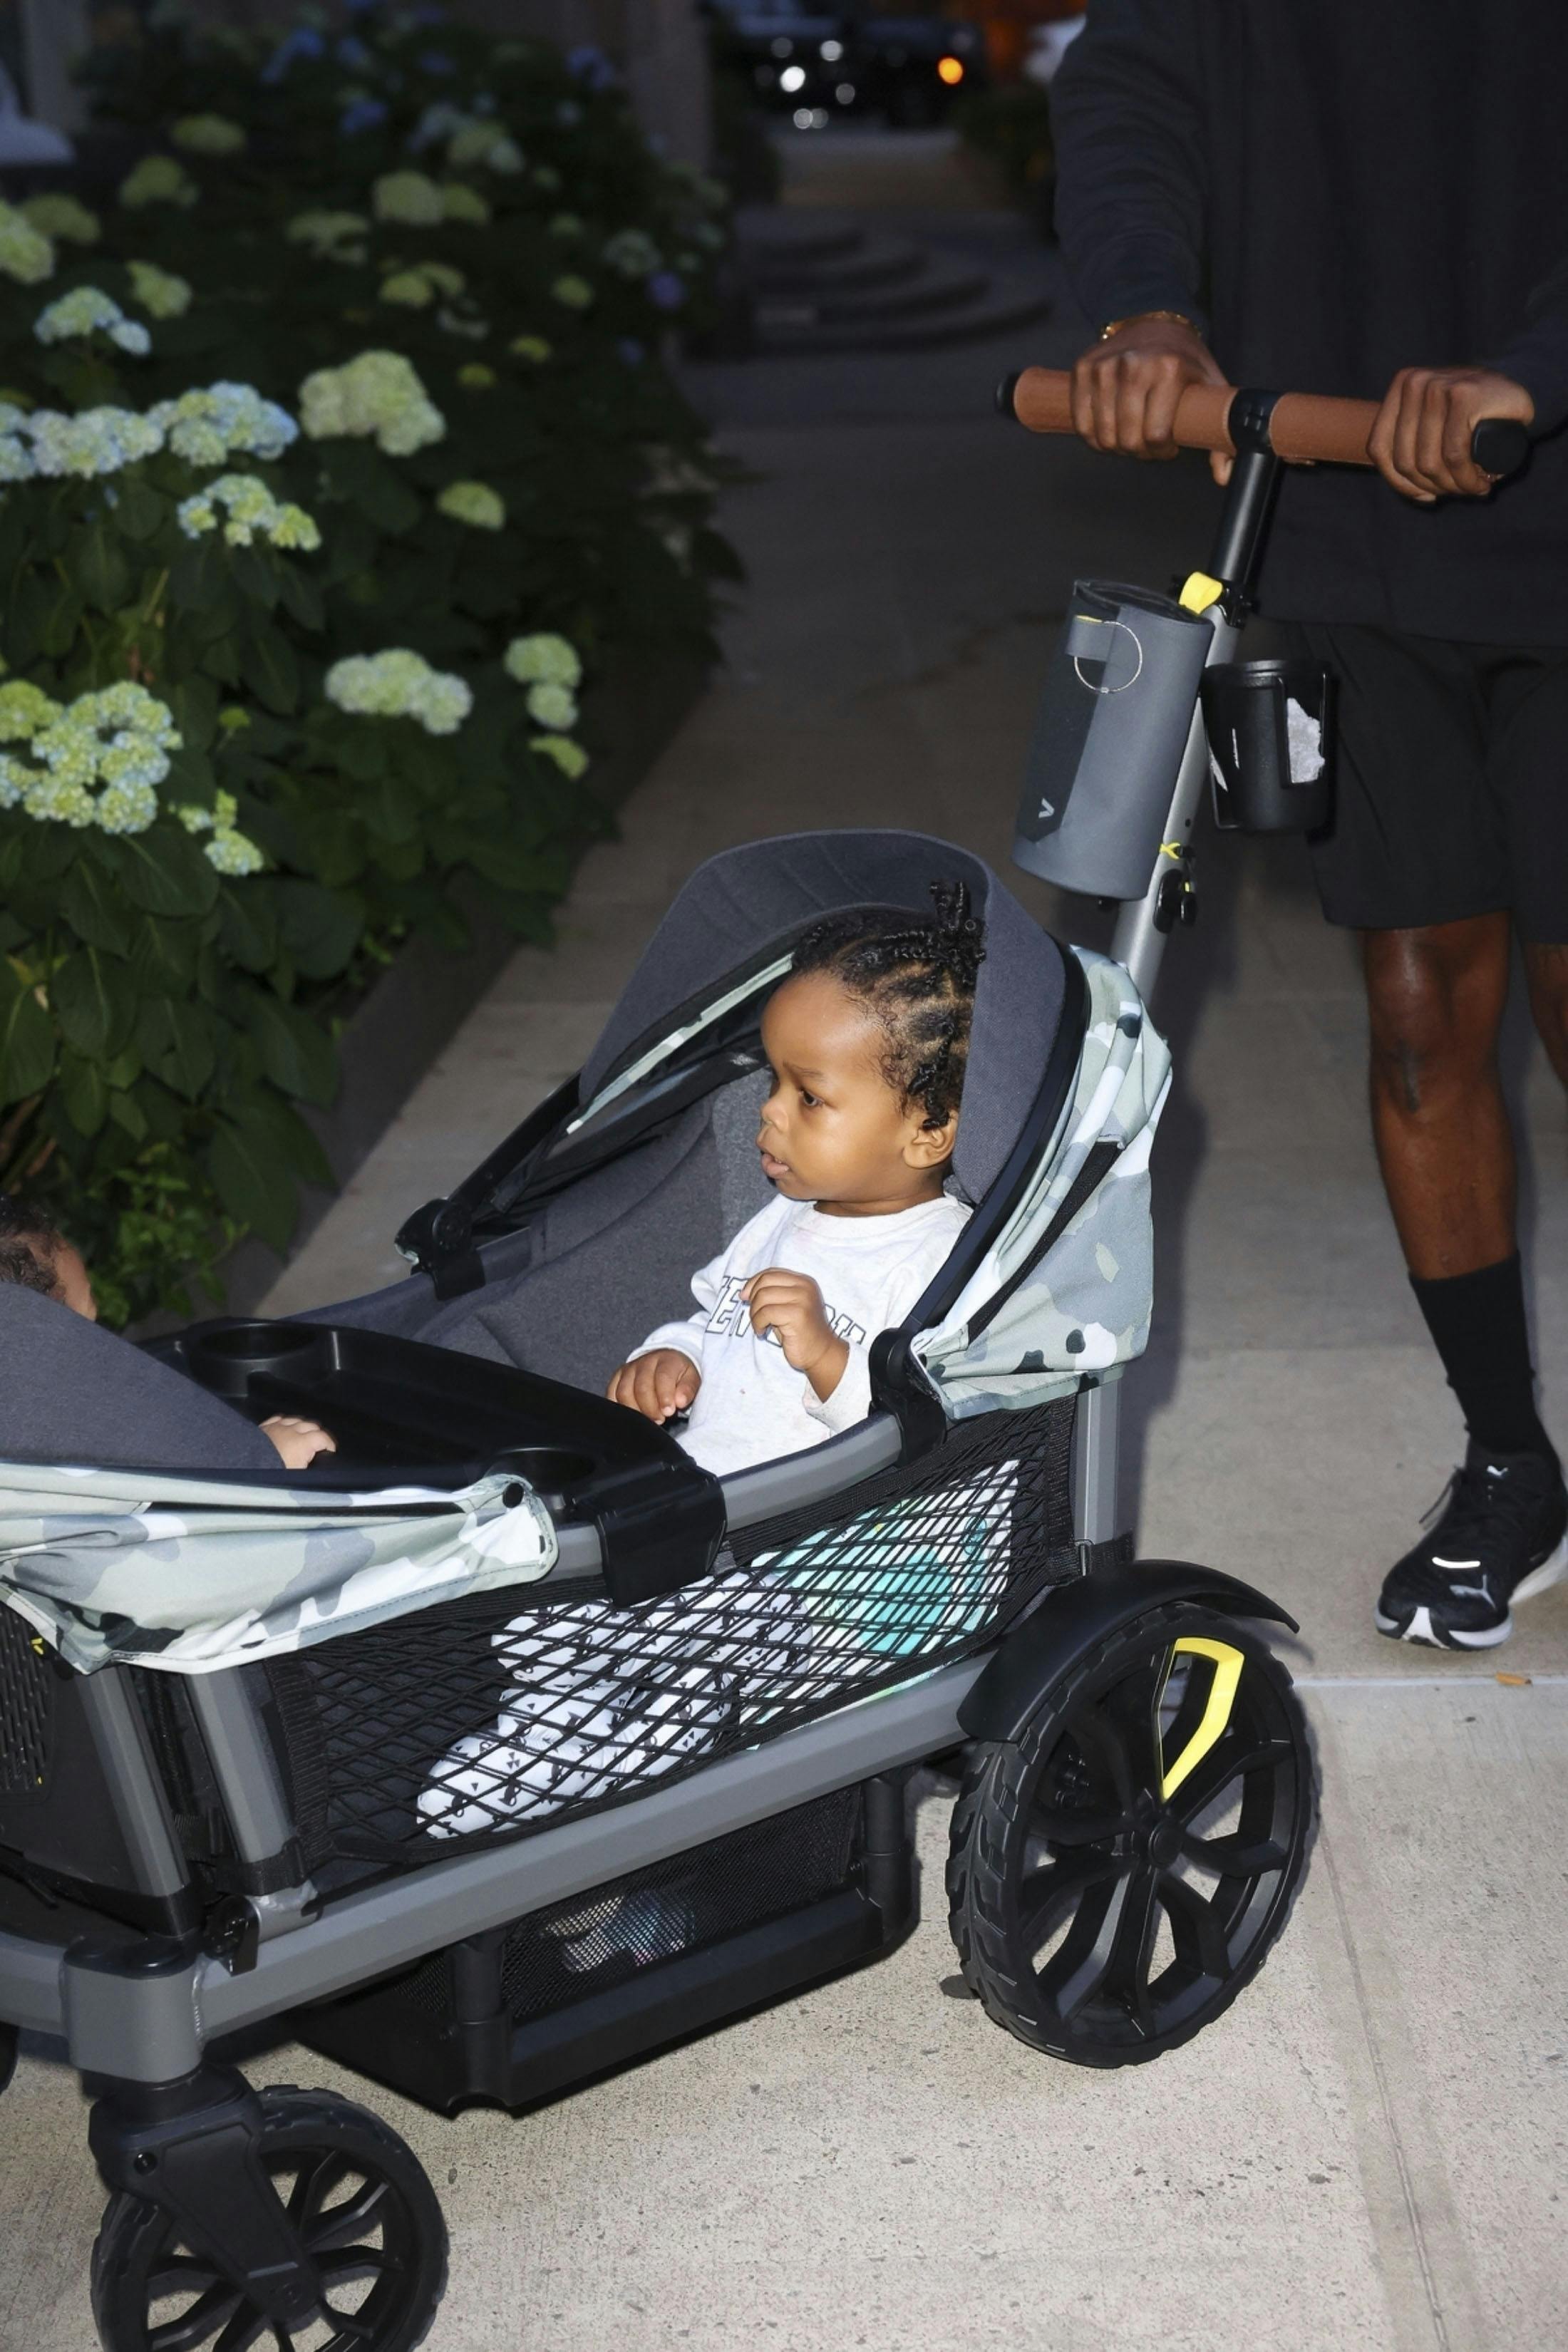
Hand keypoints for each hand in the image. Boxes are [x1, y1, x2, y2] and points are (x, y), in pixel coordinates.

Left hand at [261, 1414, 336, 1469]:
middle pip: (311, 1425)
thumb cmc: (271, 1475)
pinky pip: (279, 1419)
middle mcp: (291, 1431)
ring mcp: (276, 1427)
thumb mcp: (297, 1476)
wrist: (244, 1470)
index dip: (329, 1445)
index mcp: (303, 1443)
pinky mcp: (264, 1428)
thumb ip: (310, 1471)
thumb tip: (317, 1472)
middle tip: (318, 1445)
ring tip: (303, 1435)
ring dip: (302, 1426)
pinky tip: (285, 1428)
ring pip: (296, 1419)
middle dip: (318, 1433)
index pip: (323, 1437)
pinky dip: (285, 1423)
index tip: (330, 1452)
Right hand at [606, 1348, 700, 1422]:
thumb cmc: (681, 1376)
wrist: (666, 1363)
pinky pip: (611, 1394)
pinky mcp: (617, 1378)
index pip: (662, 1377)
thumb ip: (688, 1389)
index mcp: (666, 1360)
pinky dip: (619, 1408)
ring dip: (635, 1410)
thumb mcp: (692, 1379)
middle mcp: (645, 1361)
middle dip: (650, 1408)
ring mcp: (628, 1369)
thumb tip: (680, 1401)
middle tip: (660, 1420)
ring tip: (647, 1420)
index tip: (669, 1412)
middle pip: (641, 1387)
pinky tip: (630, 1417)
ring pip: (624, 1392)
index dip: (664, 1396)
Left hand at [741, 1268, 848, 1401]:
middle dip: (753, 1299)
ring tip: (759, 1325)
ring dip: (754, 1313)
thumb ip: (771, 1294)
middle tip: (754, 1316)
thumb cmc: (798, 1332)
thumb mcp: (784, 1307)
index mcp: (803, 1281)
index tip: (744, 1298)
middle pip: (765, 1282)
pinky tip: (762, 1332)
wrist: (820, 1353)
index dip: (753, 1283)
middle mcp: (804, 1286)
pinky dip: (758, 1323)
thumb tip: (744, 1292)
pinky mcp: (798, 1314)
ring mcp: (803, 1299)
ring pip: (763, 1297)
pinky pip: (766, 1312)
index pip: (770, 1273)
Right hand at [1070, 316, 1231, 479]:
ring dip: (1115, 445)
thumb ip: (1220, 436)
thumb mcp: (1211, 389)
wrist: (1154, 321)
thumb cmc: (1184, 360)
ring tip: (1129, 435)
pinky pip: (1081, 422)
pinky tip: (1108, 430)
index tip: (1166, 447)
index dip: (1161, 452)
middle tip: (1146, 443)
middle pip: (1128, 439)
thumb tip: (1223, 476)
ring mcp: (1105, 367)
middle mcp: (1134, 366)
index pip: (1155, 436)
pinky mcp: (1084, 368)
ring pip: (1103, 435)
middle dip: (1138, 451)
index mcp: (1168, 370)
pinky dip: (1093, 435)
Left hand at [1368, 367, 1532, 502]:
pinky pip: (1454, 455)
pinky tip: (1480, 484)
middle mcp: (1414, 383)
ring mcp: (1437, 387)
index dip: (1398, 482)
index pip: (1378, 447)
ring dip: (1452, 487)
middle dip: (1432, 486)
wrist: (1520, 387)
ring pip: (1429, 462)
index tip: (1424, 494)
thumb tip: (1412, 491)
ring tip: (1471, 489)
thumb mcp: (1435, 423)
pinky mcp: (1463, 396)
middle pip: (1405, 459)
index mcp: (1401, 387)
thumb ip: (1412, 444)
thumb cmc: (1474, 414)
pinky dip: (1466, 478)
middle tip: (1456, 492)